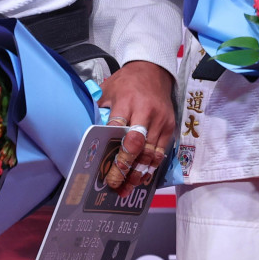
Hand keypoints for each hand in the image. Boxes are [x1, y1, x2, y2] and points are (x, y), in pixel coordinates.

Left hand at [100, 60, 177, 191]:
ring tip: (127, 188)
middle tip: (114, 184)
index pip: (118, 128)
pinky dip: (151, 167)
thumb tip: (89, 136)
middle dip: (125, 167)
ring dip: (138, 173)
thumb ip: (100, 111)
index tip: (103, 168)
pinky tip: (141, 178)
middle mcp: (146, 111)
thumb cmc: (126, 83)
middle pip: (136, 144)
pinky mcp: (170, 127)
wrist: (154, 70)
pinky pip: (161, 152)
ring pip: (150, 152)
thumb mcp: (107, 90)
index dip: (111, 150)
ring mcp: (160, 121)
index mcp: (127, 101)